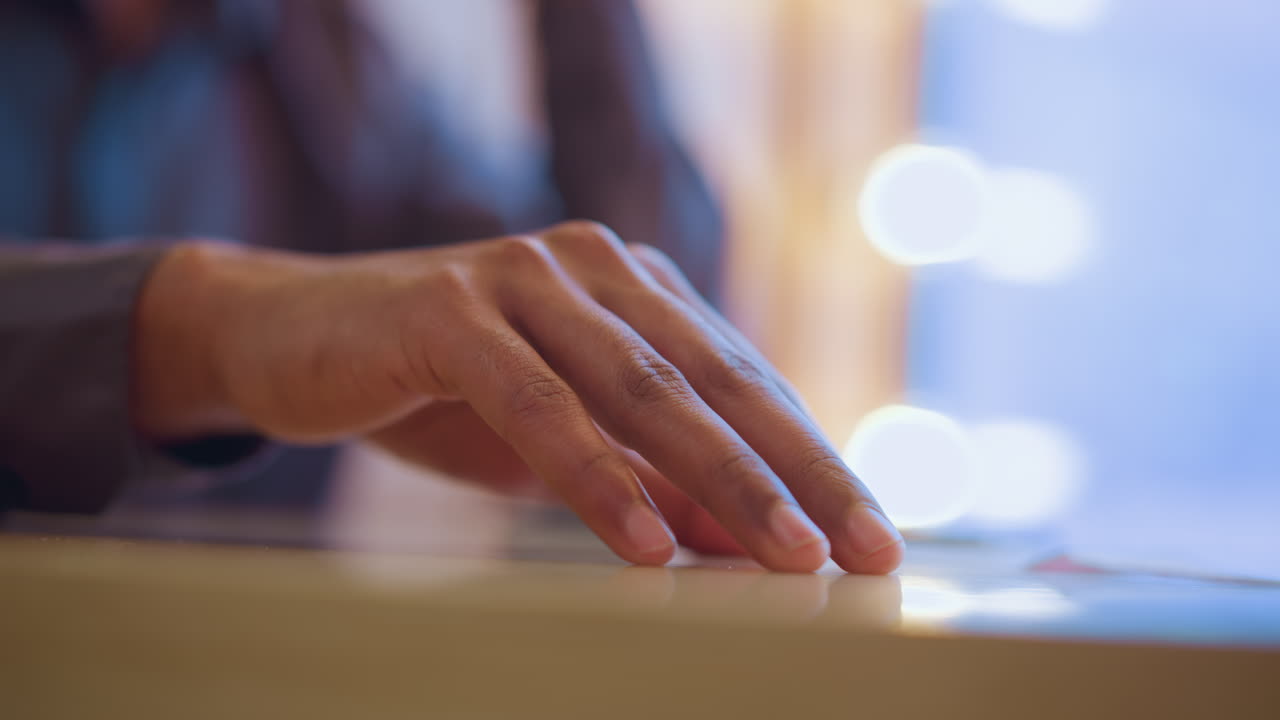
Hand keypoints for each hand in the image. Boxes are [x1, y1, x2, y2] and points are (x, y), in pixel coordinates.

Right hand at [135, 222, 903, 572]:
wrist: (289, 336)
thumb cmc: (438, 388)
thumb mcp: (561, 444)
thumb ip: (650, 477)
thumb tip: (747, 540)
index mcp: (632, 290)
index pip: (741, 380)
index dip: (810, 459)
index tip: (870, 535)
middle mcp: (593, 268)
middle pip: (716, 380)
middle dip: (798, 471)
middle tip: (865, 547)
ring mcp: (521, 279)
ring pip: (642, 387)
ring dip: (721, 478)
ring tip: (785, 556)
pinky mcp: (448, 309)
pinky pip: (538, 401)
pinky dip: (595, 474)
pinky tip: (643, 542)